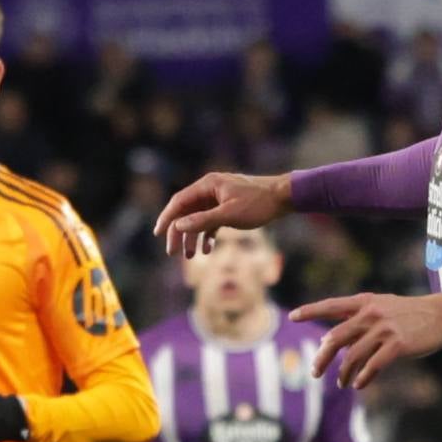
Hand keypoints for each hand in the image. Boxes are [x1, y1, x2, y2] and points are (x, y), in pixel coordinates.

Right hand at [153, 170, 289, 257]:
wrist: (284, 197)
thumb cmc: (258, 204)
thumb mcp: (228, 214)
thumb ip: (202, 220)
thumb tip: (178, 226)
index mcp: (207, 185)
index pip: (179, 202)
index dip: (167, 218)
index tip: (158, 235)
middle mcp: (210, 189)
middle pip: (186, 212)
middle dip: (179, 233)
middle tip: (172, 252)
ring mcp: (219, 198)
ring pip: (198, 218)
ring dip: (193, 237)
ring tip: (190, 257)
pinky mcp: (228, 206)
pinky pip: (211, 221)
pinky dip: (207, 235)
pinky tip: (207, 250)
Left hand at [292, 292, 441, 388]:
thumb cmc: (409, 313)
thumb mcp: (382, 307)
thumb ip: (358, 321)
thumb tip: (332, 341)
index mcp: (364, 303)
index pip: (331, 305)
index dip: (311, 311)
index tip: (292, 316)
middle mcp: (371, 314)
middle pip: (335, 338)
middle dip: (322, 358)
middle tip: (314, 372)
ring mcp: (384, 329)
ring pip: (353, 356)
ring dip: (344, 373)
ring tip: (342, 383)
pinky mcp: (397, 345)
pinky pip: (372, 365)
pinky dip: (363, 377)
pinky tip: (358, 385)